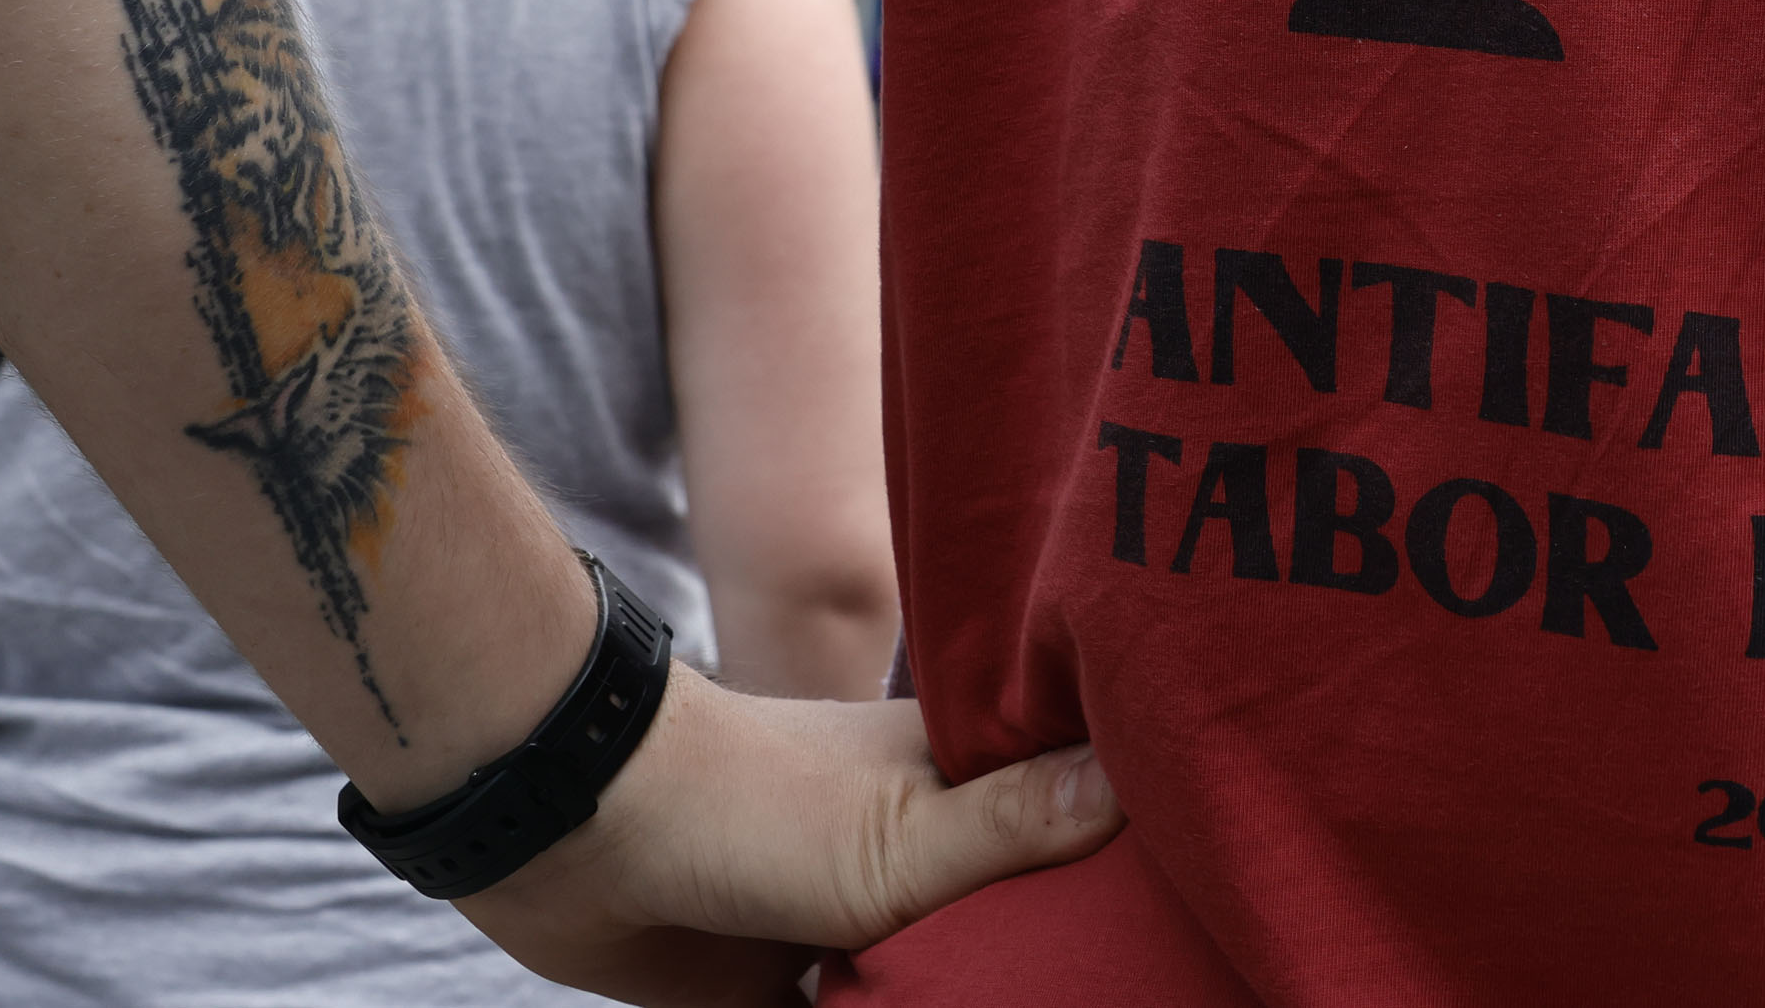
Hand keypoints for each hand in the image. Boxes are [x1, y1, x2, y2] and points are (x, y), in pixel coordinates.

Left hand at [458, 666, 1120, 1002]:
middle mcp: (919, 846)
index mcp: (960, 781)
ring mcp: (853, 917)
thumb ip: (1018, 825)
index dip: (1121, 863)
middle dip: (1042, 962)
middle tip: (1120, 993)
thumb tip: (1139, 778)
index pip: (1073, 820)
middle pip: (1010, 919)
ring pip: (937, 980)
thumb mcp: (905, 829)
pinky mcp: (790, 983)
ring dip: (959, 1004)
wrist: (583, 838)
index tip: (1181, 911)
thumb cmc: (755, 806)